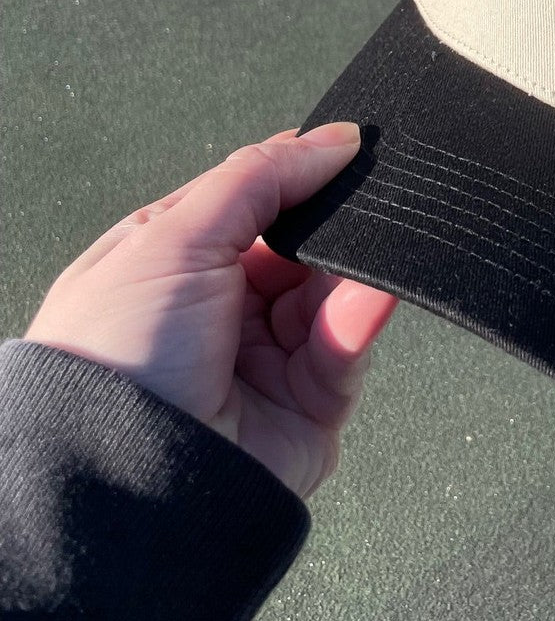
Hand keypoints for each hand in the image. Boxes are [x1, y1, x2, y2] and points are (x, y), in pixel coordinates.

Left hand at [24, 123, 399, 500]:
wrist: (119, 480)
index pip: (254, 198)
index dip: (298, 172)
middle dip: (334, 223)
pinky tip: (374, 290)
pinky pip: (349, 348)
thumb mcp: (175, 236)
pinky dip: (363, 315)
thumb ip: (260, 178)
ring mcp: (263, 359)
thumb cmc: (115, 356)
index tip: (347, 147)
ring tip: (371, 248)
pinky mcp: (306, 409)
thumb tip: (333, 140)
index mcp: (174, 258)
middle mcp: (219, 307)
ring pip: (333, 293)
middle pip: (302, 245)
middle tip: (365, 195)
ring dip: (354, 270)